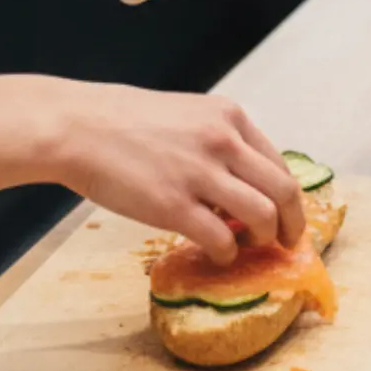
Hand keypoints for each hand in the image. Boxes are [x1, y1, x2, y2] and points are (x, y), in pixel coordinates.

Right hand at [45, 80, 305, 263]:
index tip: (286, 215)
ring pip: (263, 217)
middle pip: (284, 191)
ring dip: (264, 240)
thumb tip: (238, 181)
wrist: (76, 126)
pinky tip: (217, 256)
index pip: (278, 162)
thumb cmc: (121, 121)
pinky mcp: (175, 206)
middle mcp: (223, 141)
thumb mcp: (184, 114)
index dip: (287, 196)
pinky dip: (228, 254)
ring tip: (249, 247)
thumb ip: (216, 140)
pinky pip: (222, 240)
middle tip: (288, 243)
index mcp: (228, 116)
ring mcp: (201, 173)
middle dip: (293, 224)